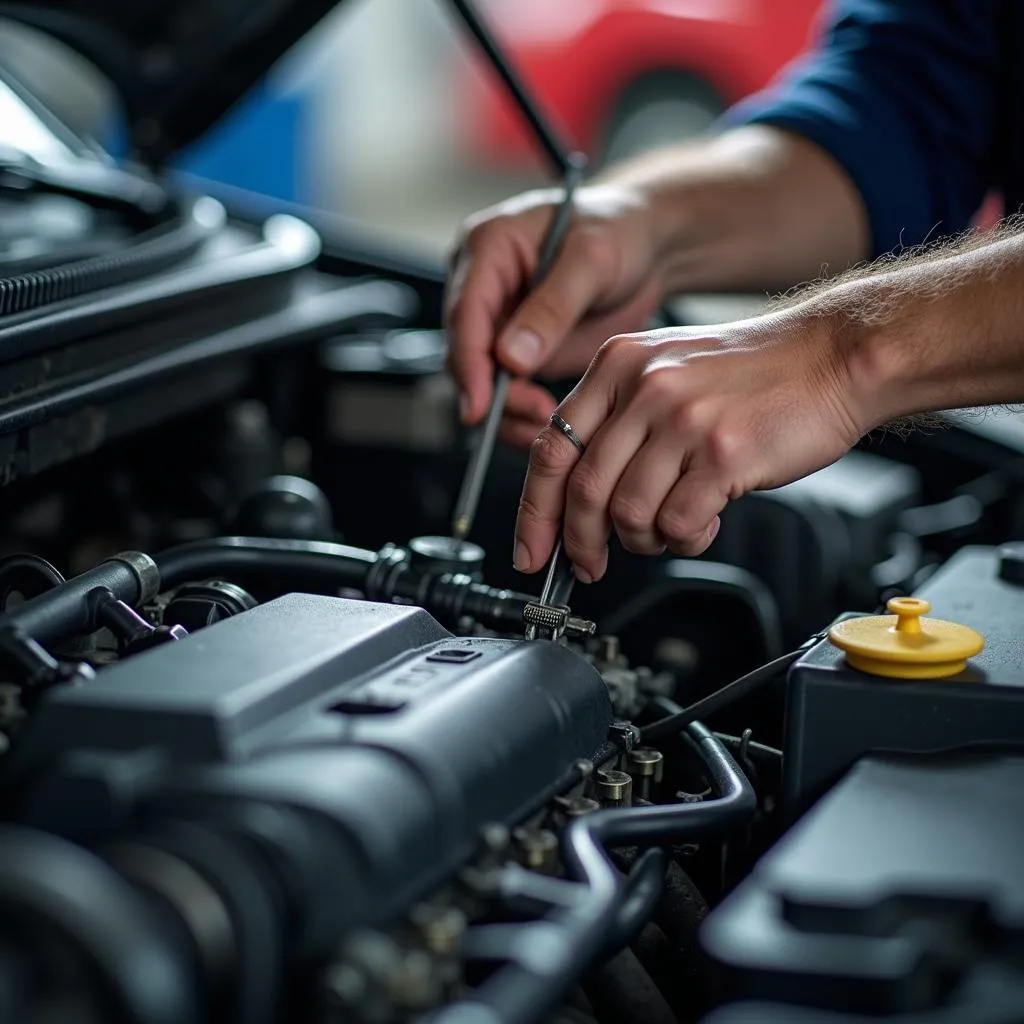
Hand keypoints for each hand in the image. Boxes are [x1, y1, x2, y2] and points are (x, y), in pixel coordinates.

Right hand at [444, 184, 664, 446]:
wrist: (645, 248)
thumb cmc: (620, 231)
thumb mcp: (593, 260)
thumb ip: (553, 307)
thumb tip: (511, 357)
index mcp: (488, 246)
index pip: (465, 312)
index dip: (470, 362)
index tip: (481, 405)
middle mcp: (481, 284)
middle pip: (465, 351)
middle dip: (491, 392)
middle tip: (534, 415)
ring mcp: (497, 319)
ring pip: (479, 378)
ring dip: (505, 410)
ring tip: (545, 423)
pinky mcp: (515, 349)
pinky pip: (504, 389)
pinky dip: (519, 412)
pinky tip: (546, 422)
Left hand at [512, 309, 865, 581]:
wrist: (834, 356)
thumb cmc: (755, 372)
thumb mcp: (667, 369)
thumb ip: (618, 421)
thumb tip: (576, 499)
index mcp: (617, 365)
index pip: (550, 449)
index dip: (534, 511)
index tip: (533, 549)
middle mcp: (644, 387)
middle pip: (581, 490)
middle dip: (579, 543)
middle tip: (588, 564)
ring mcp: (683, 420)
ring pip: (627, 513)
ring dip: (641, 541)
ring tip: (666, 530)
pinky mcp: (722, 453)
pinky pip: (677, 522)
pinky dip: (683, 538)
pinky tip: (702, 523)